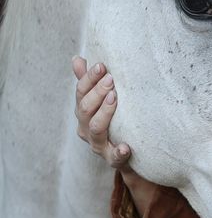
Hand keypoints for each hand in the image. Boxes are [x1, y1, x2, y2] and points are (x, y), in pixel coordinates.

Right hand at [72, 56, 157, 213]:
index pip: (80, 92)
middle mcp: (86, 128)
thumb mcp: (100, 101)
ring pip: (96, 128)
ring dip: (104, 112)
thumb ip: (89, 82)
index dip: (89, 78)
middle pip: (85, 108)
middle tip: (111, 79)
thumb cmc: (113, 121)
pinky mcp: (112, 159)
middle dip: (97, 92)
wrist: (127, 154)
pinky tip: (125, 147)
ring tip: (115, 98)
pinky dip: (118, 152)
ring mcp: (98, 145)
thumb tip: (77, 59)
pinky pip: (114, 157)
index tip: (102, 65)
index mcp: (82, 112)